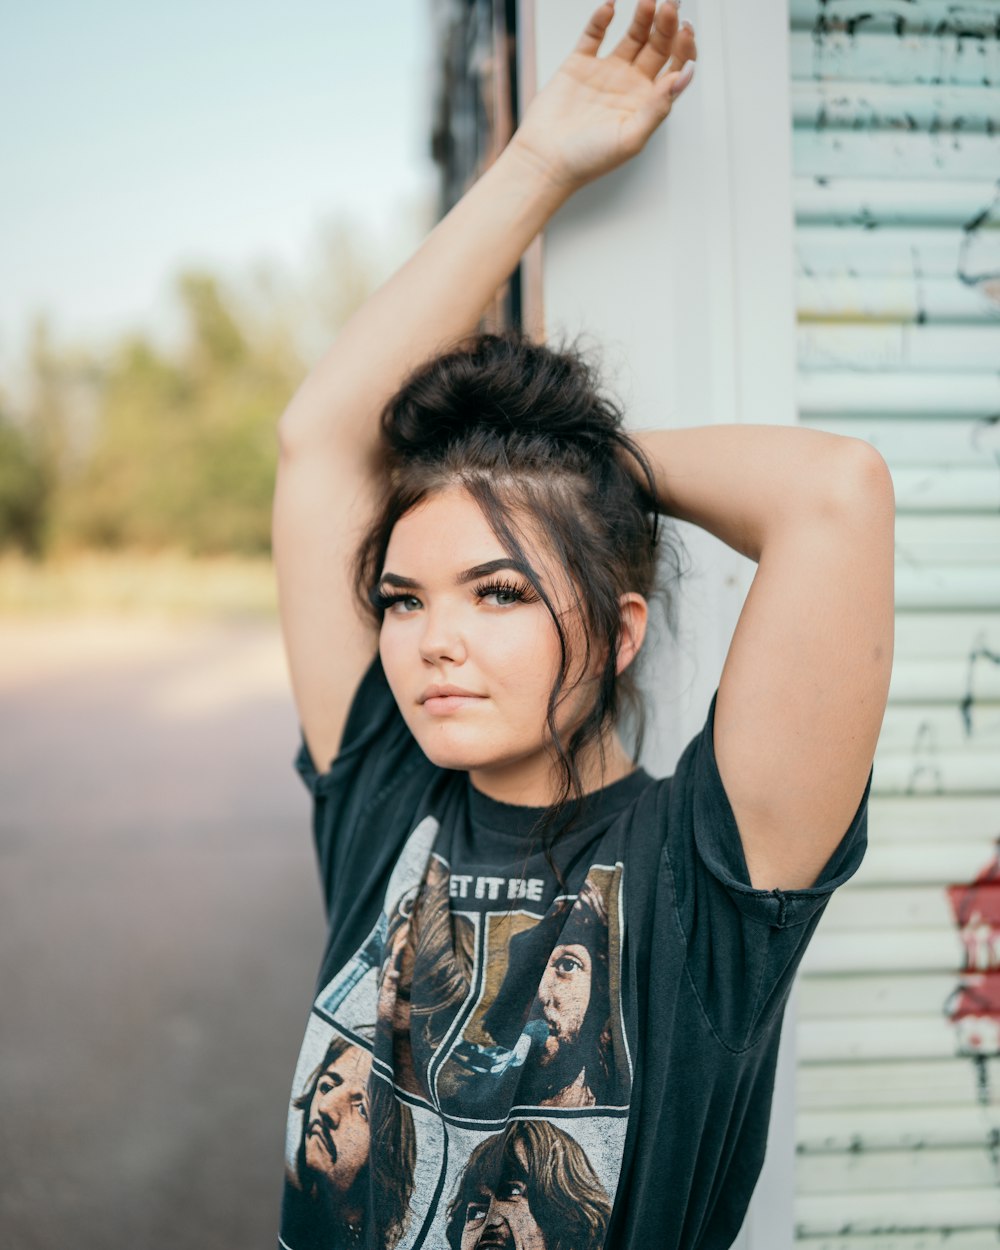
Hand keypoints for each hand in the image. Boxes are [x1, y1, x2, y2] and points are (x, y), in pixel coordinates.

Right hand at [507, 0, 696, 192]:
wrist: (545, 160)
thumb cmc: (587, 160)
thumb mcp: (631, 138)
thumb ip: (659, 106)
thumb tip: (684, 75)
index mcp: (647, 103)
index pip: (675, 67)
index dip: (683, 47)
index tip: (685, 30)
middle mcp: (630, 85)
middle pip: (657, 45)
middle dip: (666, 24)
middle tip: (668, 7)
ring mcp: (606, 72)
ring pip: (633, 35)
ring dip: (643, 16)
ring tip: (648, 1)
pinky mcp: (580, 64)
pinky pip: (594, 33)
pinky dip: (602, 17)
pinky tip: (610, 7)